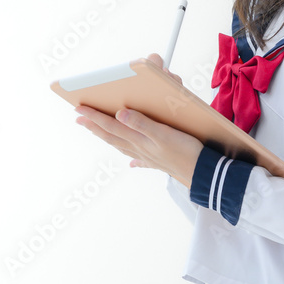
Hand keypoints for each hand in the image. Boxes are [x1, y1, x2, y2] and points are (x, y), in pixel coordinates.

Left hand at [74, 53, 201, 187]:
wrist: (204, 174)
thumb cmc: (186, 152)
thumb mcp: (164, 134)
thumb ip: (142, 123)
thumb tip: (119, 113)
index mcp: (140, 139)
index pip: (112, 125)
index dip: (95, 117)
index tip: (79, 109)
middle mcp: (141, 149)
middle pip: (113, 136)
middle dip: (95, 126)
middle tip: (80, 119)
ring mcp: (149, 157)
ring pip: (123, 146)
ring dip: (109, 138)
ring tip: (98, 133)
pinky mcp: (160, 163)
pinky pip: (142, 161)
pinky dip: (134, 160)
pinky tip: (132, 163)